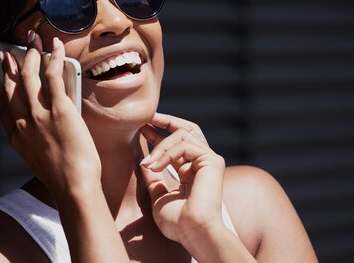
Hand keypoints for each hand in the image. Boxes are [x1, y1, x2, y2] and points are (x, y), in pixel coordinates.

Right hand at [0, 31, 100, 192]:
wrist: (73, 186)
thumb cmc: (62, 177)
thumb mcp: (39, 158)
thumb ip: (37, 139)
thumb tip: (45, 120)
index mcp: (16, 137)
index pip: (3, 106)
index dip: (0, 89)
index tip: (0, 79)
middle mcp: (23, 122)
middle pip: (12, 86)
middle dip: (10, 66)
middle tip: (9, 53)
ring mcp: (39, 115)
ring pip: (30, 76)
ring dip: (30, 54)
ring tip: (33, 41)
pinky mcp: (59, 109)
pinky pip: (53, 76)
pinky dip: (53, 57)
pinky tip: (55, 46)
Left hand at [139, 113, 225, 245]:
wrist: (193, 232)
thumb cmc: (178, 223)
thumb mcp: (159, 196)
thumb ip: (154, 179)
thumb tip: (144, 163)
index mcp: (191, 171)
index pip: (176, 143)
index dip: (158, 133)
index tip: (141, 129)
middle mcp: (202, 162)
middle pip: (186, 129)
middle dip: (164, 121)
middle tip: (144, 120)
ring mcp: (209, 160)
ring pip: (181, 135)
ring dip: (159, 146)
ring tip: (147, 163)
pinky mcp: (212, 160)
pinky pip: (185, 145)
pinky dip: (167, 153)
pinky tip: (156, 167)